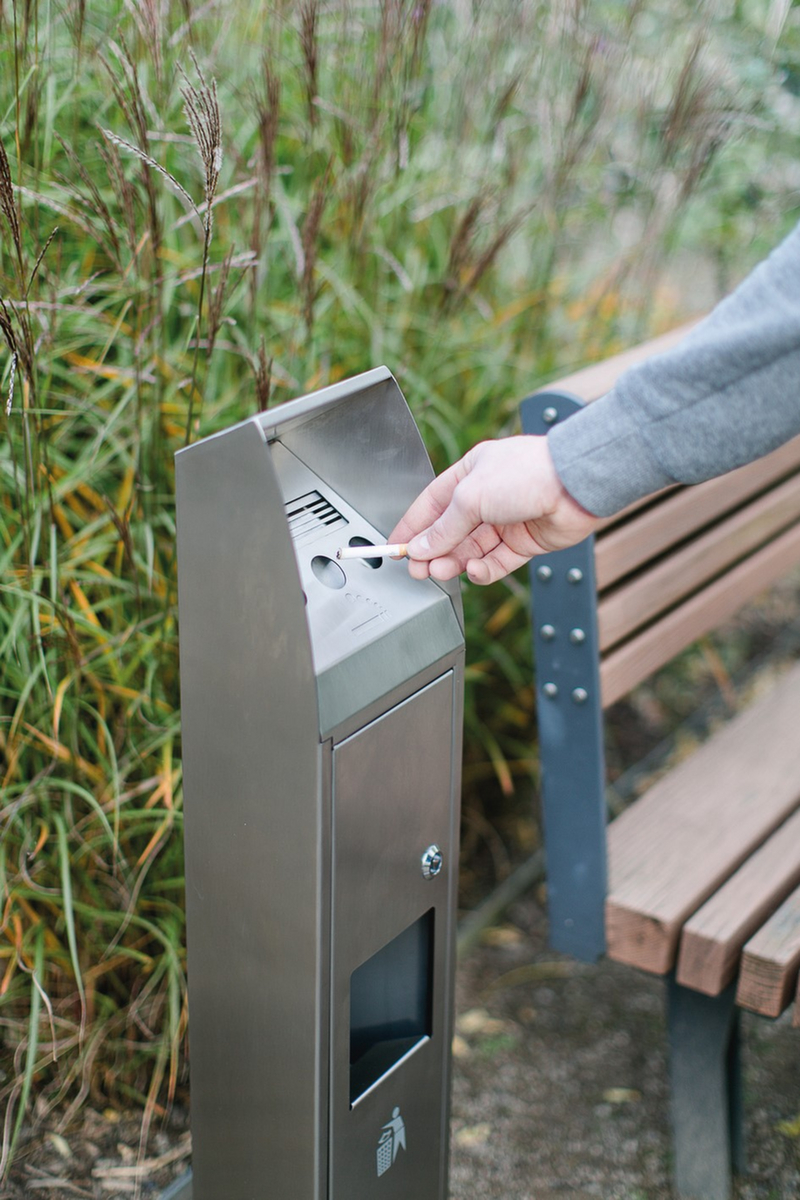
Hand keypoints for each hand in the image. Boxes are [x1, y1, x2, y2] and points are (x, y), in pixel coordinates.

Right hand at [389, 436, 598, 584]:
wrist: (576, 485)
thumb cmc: (527, 474)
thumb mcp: (470, 497)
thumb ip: (444, 527)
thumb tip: (421, 548)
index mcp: (470, 474)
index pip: (431, 504)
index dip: (412, 527)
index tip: (396, 547)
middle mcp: (488, 497)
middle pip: (451, 531)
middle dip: (433, 551)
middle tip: (418, 569)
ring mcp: (507, 521)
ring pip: (471, 549)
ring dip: (454, 562)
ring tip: (441, 571)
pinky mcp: (525, 543)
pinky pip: (496, 562)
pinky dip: (482, 570)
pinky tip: (474, 571)